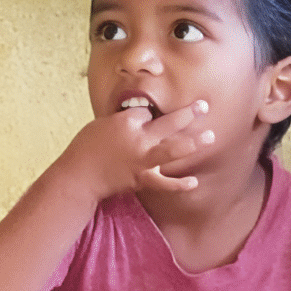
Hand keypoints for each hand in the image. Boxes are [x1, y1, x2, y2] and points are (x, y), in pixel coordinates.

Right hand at [54, 100, 214, 199]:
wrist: (79, 175)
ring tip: (210, 137)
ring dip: (193, 143)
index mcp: (126, 122)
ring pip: (173, 150)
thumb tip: (144, 119)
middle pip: (169, 123)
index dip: (147, 112)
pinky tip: (194, 182)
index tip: (146, 116)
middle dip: (188, 113)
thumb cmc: (86, 147)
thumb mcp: (103, 124)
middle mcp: (139, 139)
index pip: (146, 111)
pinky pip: (165, 183)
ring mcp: (143, 160)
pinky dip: (179, 184)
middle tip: (204, 106)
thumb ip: (126, 121)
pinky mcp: (144, 180)